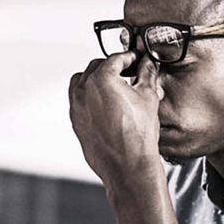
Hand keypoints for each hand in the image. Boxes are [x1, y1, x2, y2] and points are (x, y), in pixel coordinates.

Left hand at [68, 52, 165, 186]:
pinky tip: (105, 104)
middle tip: (128, 72)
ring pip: (82, 82)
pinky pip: (78, 100)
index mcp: (101, 79)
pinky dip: (89, 96)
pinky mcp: (75, 121)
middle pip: (96, 66)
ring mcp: (76, 106)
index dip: (129, 57)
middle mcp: (84, 90)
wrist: (128, 165)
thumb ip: (147, 74)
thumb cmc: (138, 135)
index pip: (115, 59)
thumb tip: (147, 64)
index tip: (135, 60)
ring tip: (114, 87)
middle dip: (112, 67)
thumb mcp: (148, 97)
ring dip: (96, 79)